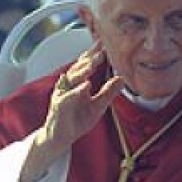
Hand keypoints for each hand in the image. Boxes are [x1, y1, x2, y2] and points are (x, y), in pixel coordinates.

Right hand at [19, 43, 122, 181]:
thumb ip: (108, 92)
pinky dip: (76, 91)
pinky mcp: (59, 107)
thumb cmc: (76, 120)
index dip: (94, 54)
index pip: (86, 65)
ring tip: (95, 62)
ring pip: (72, 79)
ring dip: (83, 70)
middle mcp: (68, 86)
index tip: (105, 43)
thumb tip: (122, 79)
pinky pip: (67, 98)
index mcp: (78, 83)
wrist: (60, 138)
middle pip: (78, 68)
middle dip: (90, 58)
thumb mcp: (97, 106)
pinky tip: (86, 86)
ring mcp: (62, 95)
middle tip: (102, 48)